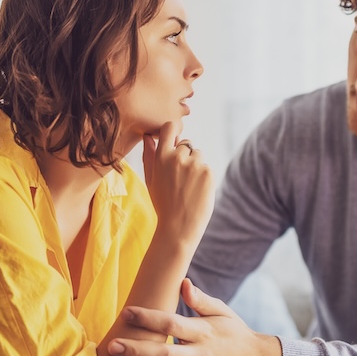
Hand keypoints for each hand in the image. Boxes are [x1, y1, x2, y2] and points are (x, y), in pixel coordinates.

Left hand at [110, 278, 282, 355]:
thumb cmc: (235, 334)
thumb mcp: (223, 312)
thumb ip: (201, 300)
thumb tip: (183, 284)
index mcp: (204, 332)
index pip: (172, 324)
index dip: (149, 318)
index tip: (128, 312)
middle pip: (164, 353)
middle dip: (137, 349)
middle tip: (113, 345)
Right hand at [142, 120, 213, 249]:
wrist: (178, 227)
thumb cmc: (162, 204)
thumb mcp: (150, 179)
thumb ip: (149, 156)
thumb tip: (147, 136)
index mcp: (161, 157)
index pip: (169, 128)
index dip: (173, 131)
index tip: (174, 139)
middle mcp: (178, 157)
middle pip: (187, 144)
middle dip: (186, 156)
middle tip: (181, 179)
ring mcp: (195, 164)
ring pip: (199, 156)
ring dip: (196, 166)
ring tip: (189, 187)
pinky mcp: (208, 173)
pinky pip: (207, 168)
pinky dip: (204, 178)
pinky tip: (197, 192)